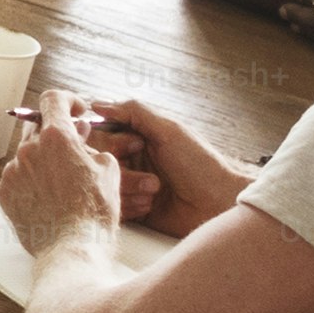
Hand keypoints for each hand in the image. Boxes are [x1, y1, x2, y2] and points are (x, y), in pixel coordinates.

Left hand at [0, 90, 122, 252]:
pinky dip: (31, 181)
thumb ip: (92, 145)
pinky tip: (49, 198)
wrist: (73, 249)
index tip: (75, 112)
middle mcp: (28, 150)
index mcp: (55, 137)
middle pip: (38, 128)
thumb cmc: (95, 211)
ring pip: (28, 156)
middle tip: (74, 149)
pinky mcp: (4, 193)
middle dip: (57, 135)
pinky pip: (17, 178)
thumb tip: (80, 134)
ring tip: (64, 182)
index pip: (52, 99)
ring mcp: (12, 172)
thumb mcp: (108, 170)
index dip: (66, 101)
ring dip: (44, 161)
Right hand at [84, 96, 251, 237]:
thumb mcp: (169, 130)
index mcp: (138, 137)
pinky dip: (130, 206)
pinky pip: (112, 207)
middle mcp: (131, 160)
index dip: (114, 142)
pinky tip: (151, 205)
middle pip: (100, 163)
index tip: (137, 146)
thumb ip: (134, 112)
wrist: (218, 204)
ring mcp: (131, 185)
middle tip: (151, 178)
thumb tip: (96, 103)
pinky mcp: (132, 208)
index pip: (102, 136)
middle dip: (124, 172)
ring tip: (155, 192)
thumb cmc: (200, 164)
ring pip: (104, 187)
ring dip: (130, 190)